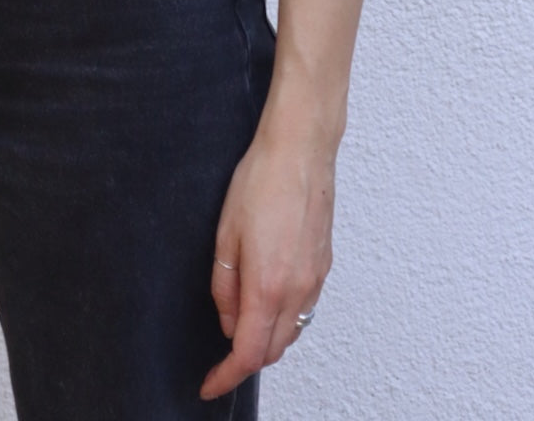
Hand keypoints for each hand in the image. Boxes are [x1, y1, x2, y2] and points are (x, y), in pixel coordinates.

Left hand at [200, 124, 333, 399]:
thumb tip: (229, 322)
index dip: (226, 376)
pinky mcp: (324, 267)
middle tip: (219, 358)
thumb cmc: (261, 181)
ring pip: (291, 333)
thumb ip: (225, 287)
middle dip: (245, 361)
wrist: (301, 150)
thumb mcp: (225, 234)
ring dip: (266, 340)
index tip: (210, 384)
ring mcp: (315, 280)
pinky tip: (267, 301)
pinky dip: (284, 319)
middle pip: (273, 350)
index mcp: (268, 286)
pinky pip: (304, 311)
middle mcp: (297, 291)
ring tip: (240, 327)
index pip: (249, 354)